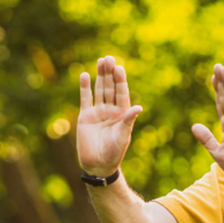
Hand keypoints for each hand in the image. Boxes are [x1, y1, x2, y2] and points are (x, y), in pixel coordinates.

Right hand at [77, 56, 143, 176]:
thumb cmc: (114, 153)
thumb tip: (138, 107)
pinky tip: (85, 75)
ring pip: (99, 90)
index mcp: (122, 114)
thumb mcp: (123, 136)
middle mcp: (111, 110)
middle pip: (110, 87)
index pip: (122, 93)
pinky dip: (85, 87)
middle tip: (109, 58)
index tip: (119, 68)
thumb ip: (128, 120)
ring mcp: (98, 112)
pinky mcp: (85, 116)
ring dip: (100, 76)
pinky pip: (85, 99)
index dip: (120, 80)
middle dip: (110, 73)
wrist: (97, 165)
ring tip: (101, 61)